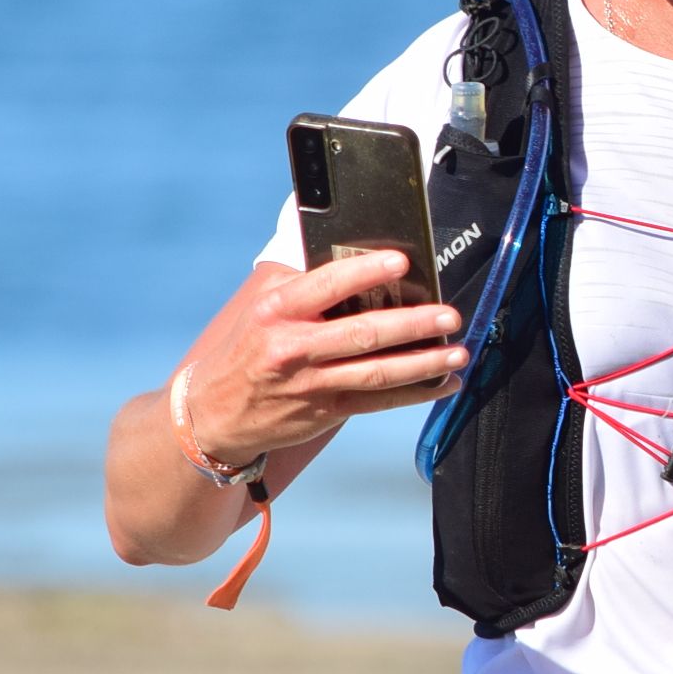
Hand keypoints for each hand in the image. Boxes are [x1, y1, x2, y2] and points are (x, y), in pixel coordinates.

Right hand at [178, 252, 466, 464]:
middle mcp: (293, 348)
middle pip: (361, 334)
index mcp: (276, 311)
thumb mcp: (262, 306)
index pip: (325, 286)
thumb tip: (360, 259)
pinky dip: (415, 392)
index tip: (401, 262)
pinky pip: (378, 401)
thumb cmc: (249, 346)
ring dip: (424, 363)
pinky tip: (445, 382)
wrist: (213, 414)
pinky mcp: (325, 412)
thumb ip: (305, 284)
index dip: (364, 273)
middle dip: (411, 325)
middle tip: (449, 314)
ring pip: (376, 373)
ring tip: (459, 351)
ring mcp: (310, 385)